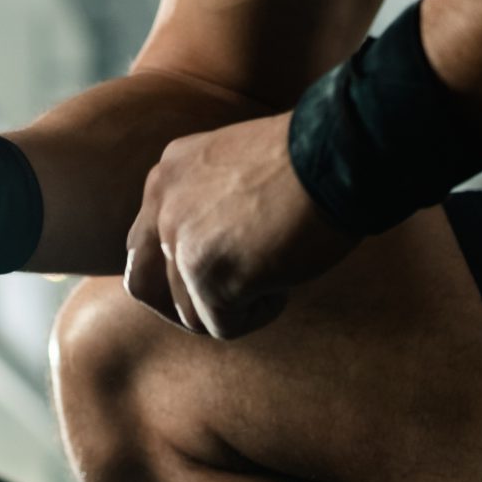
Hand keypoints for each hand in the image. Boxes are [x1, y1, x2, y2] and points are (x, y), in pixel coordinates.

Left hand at [123, 111, 355, 338]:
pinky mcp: (209, 276)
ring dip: (231, 308)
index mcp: (168, 175)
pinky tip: (284, 287)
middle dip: (179, 306)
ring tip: (275, 279)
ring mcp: (181, 242)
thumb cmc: (310, 161)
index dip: (175, 269)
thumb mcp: (237, 169)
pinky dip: (256, 316)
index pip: (143, 243)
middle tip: (224, 307)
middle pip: (143, 285)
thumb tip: (211, 255)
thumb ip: (208, 204)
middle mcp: (162, 205)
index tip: (219, 270)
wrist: (338, 155)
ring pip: (188, 312)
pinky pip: (221, 326)